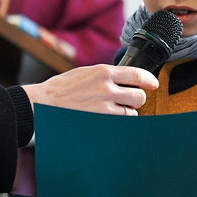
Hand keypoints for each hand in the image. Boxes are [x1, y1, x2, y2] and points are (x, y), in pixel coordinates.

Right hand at [23, 64, 155, 114]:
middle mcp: (107, 88)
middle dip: (136, 99)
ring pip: (132, 112)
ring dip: (127, 112)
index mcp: (103, 72)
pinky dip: (119, 123)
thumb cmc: (61, 89)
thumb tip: (124, 78)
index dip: (149, 80)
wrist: (43, 104)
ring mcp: (104, 107)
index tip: (153, 83)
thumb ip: (106, 75)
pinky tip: (111, 119)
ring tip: (114, 111)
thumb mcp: (86, 72)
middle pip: (139, 96)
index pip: (137, 74)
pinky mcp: (101, 122)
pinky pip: (121, 124)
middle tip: (128, 100)